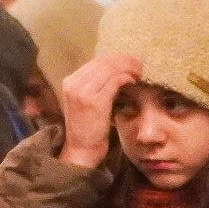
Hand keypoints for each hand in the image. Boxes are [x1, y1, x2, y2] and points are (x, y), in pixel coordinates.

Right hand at [58, 54, 141, 169]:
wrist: (81, 149)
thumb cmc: (86, 127)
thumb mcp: (83, 101)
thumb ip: (93, 85)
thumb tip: (115, 69)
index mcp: (69, 82)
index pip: (95, 61)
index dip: (115, 58)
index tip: (130, 61)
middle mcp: (74, 84)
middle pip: (103, 62)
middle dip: (124, 60)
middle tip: (138, 64)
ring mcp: (83, 92)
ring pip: (110, 70)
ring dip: (127, 68)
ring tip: (138, 72)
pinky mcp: (95, 101)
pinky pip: (114, 82)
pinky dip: (126, 78)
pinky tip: (133, 81)